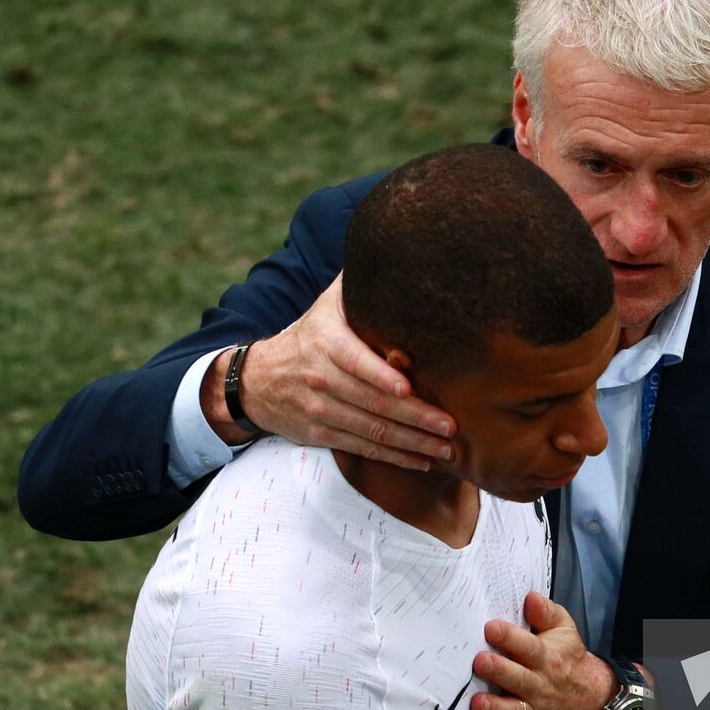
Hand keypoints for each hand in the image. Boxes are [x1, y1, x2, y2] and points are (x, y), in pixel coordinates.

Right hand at [202, 274, 454, 468]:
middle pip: (371, 402)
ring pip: (370, 430)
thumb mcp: (328, 305)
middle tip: (450, 425)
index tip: (409, 387)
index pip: (354, 361)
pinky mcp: (321, 433)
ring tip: (447, 448)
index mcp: (325, 342)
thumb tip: (397, 249)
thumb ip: (360, 285)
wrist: (258, 380)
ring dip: (412, 442)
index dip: (380, 376)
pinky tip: (423, 460)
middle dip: (414, 416)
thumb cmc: (311, 335)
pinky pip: (362, 448)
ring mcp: (320, 409)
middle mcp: (320, 378)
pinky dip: (395, 457)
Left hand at [459, 592, 617, 709]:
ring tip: (476, 704)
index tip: (491, 627)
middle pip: (518, 679)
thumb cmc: (569, 660)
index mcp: (547, 659)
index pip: (529, 647)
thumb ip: (547, 613)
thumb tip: (530, 596)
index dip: (510, 638)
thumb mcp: (566, 631)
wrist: (593, 703)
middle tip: (479, 662)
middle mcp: (539, 687)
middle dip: (499, 671)